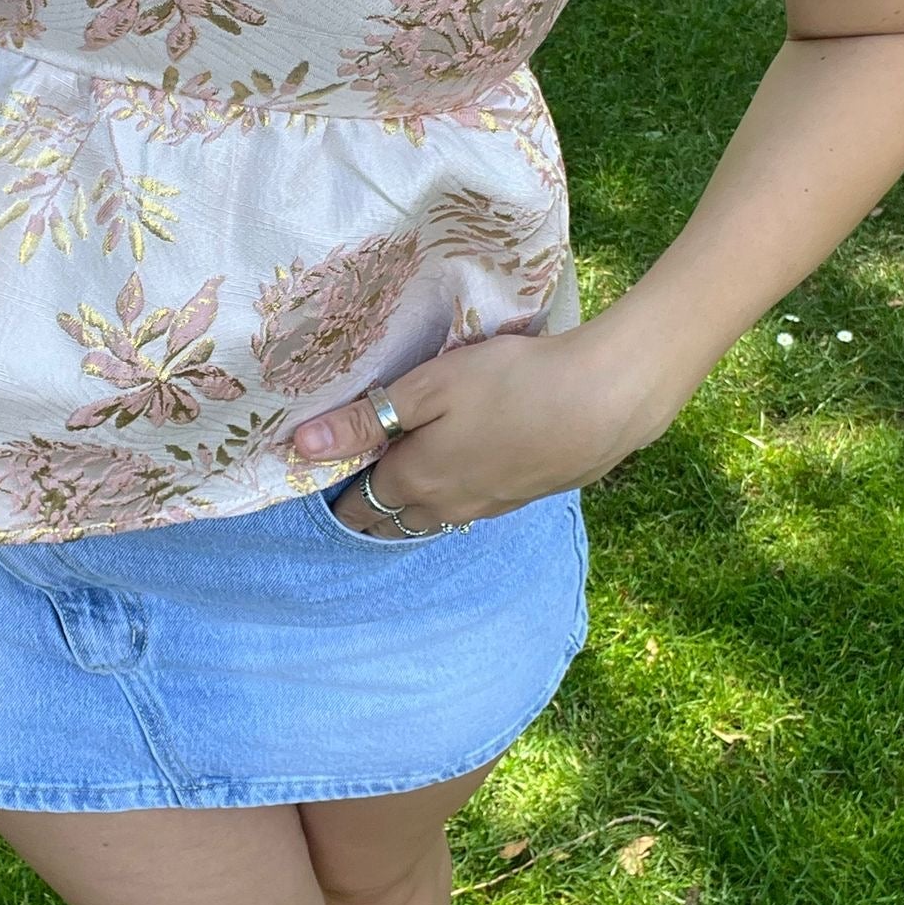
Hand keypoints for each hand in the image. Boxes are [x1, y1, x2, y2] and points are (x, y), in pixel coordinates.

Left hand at [289, 317, 679, 537]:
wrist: (603, 402)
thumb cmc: (511, 383)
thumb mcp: (429, 388)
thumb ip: (366, 419)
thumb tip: (300, 446)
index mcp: (415, 479)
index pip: (359, 503)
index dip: (338, 494)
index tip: (323, 482)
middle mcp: (446, 506)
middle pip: (392, 521)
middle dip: (367, 510)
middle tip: (350, 491)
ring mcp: (488, 506)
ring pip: (432, 520)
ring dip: (409, 510)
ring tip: (396, 491)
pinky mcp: (523, 498)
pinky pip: (469, 508)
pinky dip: (450, 501)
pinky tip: (457, 479)